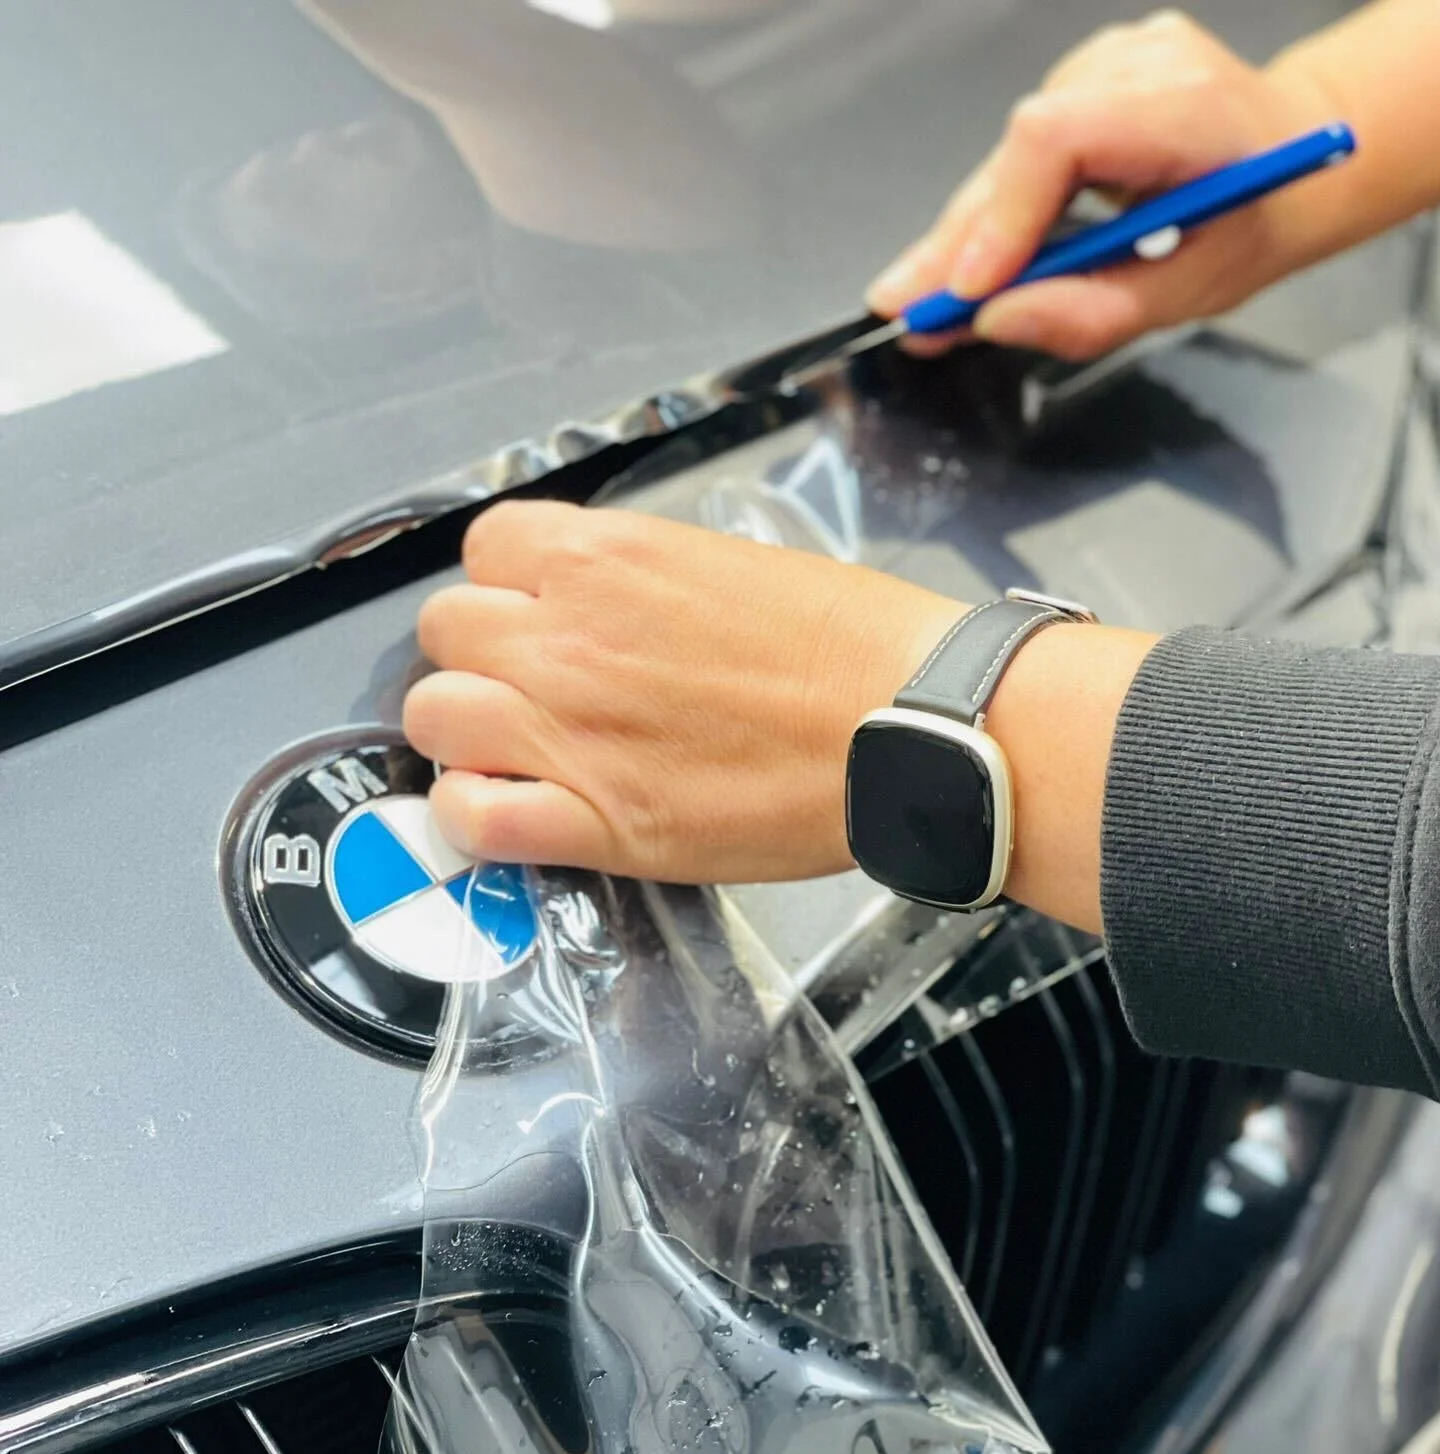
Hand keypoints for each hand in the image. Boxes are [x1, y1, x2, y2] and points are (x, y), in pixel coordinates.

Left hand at [406, 501, 965, 884]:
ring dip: (467, 734)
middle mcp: (564, 637)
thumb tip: (604, 608)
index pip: (484, 551)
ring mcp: (567, 730)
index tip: (535, 617)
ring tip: (517, 753)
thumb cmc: (848, 646)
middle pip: (446, 632)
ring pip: (436, 718)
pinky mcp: (593, 820)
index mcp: (601, 560)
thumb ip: (637, 582)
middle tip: (530, 688)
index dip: (507, 589)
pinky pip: (469, 817)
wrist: (908, 723)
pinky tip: (510, 813)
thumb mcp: (725, 564)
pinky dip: (472, 818)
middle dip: (480, 658)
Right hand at [866, 9, 1346, 361]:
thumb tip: (998, 322)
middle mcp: (1141, 63)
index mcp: (1186, 108)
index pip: (1057, 139)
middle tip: (906, 308)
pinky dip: (999, 211)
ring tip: (928, 298)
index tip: (965, 292)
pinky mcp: (1087, 76)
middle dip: (960, 242)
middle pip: (1020, 151)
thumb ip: (1095, 313)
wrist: (1296, 155)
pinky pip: (1024, 153)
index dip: (1001, 218)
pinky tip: (979, 260)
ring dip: (971, 233)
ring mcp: (1110, 59)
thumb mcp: (1191, 292)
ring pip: (1011, 156)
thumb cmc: (1254, 222)